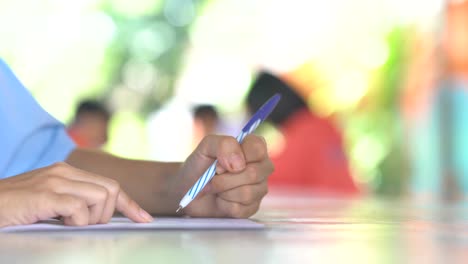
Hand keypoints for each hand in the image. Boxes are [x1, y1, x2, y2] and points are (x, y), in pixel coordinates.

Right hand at [0, 163, 152, 227]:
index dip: (129, 203)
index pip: (109, 185)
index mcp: (67, 173)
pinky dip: (76, 222)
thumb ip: (73, 203)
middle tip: (87, 225)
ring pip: (101, 197)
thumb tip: (99, 217)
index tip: (143, 218)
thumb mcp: (49, 203)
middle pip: (111, 189)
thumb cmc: (13, 209)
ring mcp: (56, 181)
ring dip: (92, 218)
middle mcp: (64, 172)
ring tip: (69, 224)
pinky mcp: (46, 194)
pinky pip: (79, 209)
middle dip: (109, 213)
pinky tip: (58, 224)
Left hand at [175, 134, 272, 217]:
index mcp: (254, 148)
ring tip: (215, 188)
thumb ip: (224, 144)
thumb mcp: (206, 147)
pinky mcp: (252, 208)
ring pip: (247, 193)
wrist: (189, 189)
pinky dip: (223, 205)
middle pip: (253, 173)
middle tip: (213, 177)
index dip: (236, 156)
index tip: (219, 164)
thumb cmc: (200, 165)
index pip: (257, 148)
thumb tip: (239, 164)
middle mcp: (262, 167)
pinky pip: (240, 209)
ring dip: (223, 191)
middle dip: (224, 179)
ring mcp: (259, 189)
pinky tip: (220, 200)